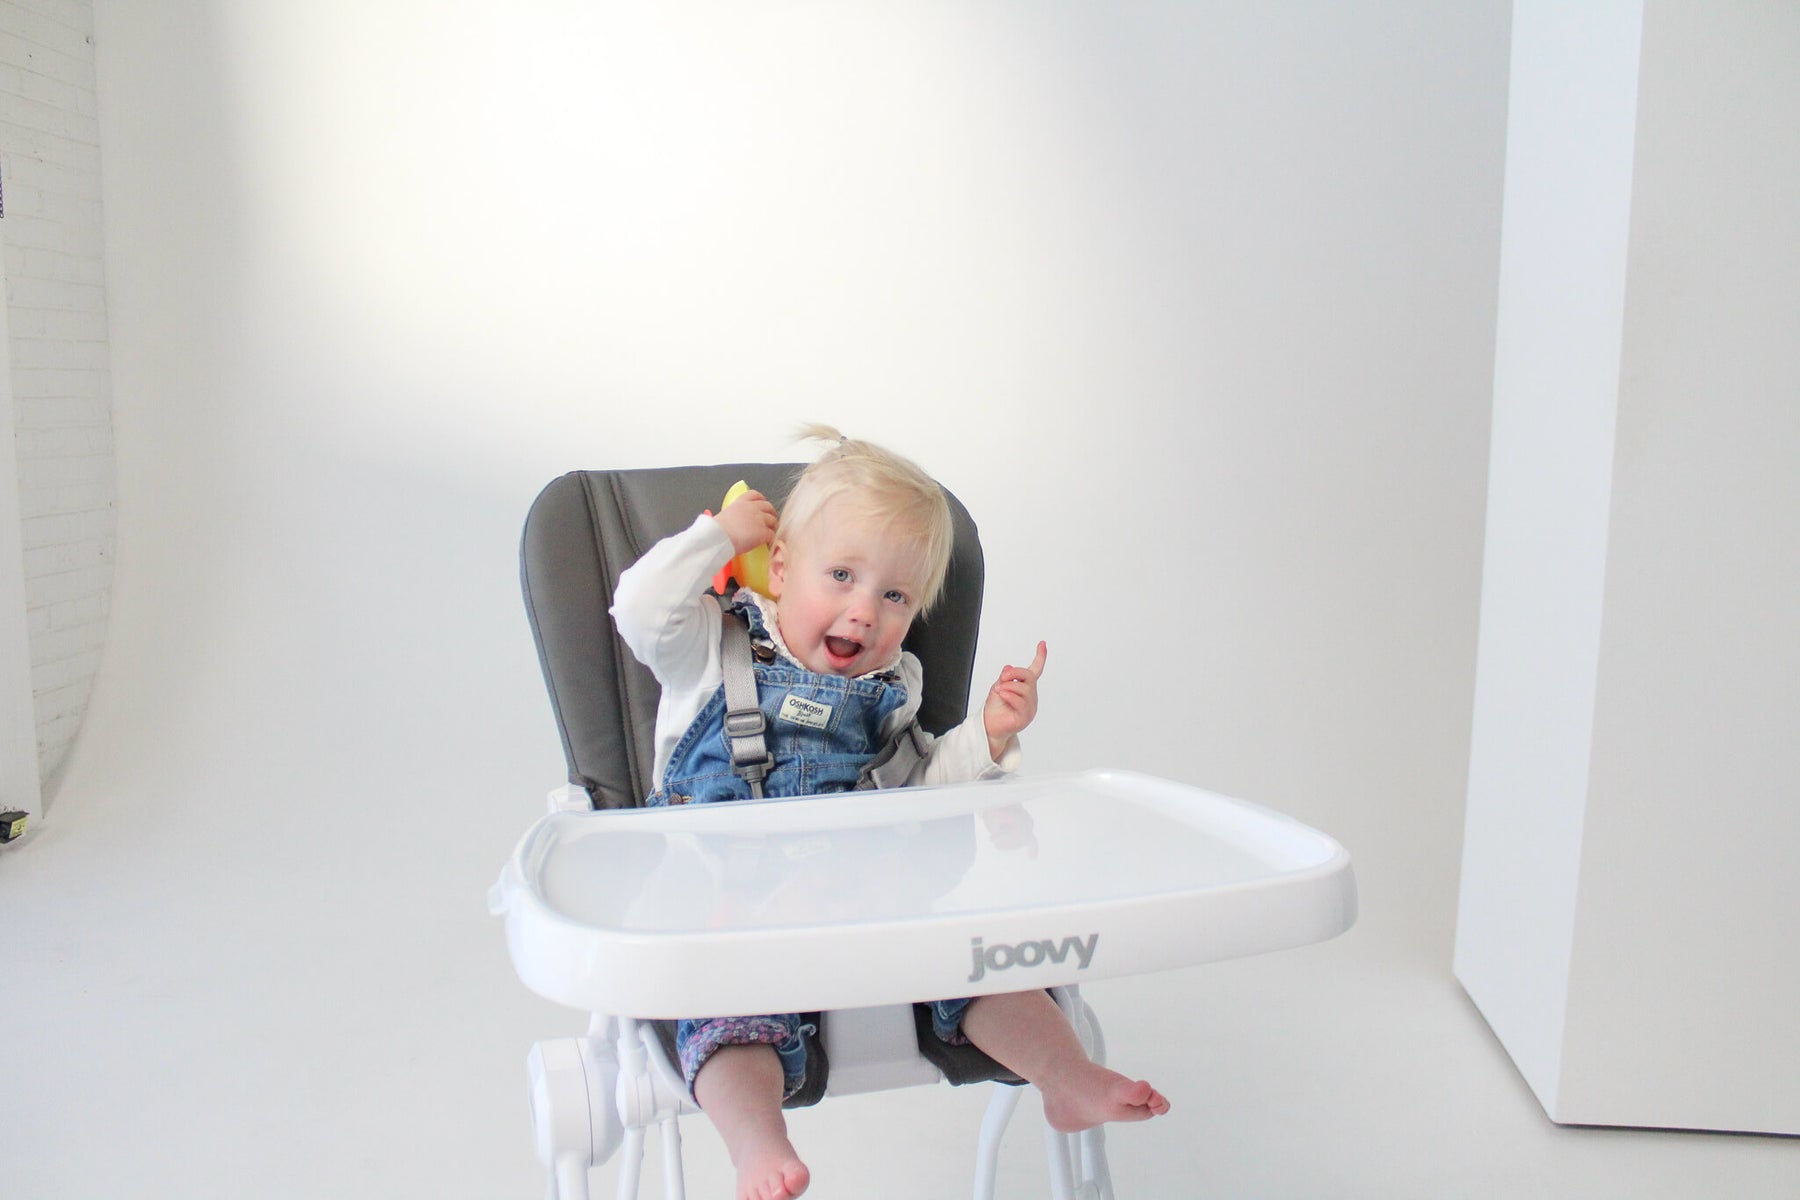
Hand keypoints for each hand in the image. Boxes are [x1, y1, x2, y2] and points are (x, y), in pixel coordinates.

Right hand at [712, 490, 776, 554]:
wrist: (718, 539)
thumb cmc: (716, 531)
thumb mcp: (723, 517)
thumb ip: (732, 516)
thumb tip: (732, 523)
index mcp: (740, 503)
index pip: (755, 495)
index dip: (761, 500)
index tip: (762, 504)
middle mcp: (752, 508)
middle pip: (768, 507)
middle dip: (771, 514)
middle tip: (770, 522)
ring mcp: (759, 519)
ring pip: (773, 521)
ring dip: (772, 527)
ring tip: (770, 534)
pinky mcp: (763, 532)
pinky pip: (772, 535)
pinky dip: (771, 540)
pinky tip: (768, 544)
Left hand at [984, 640, 1046, 761]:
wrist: (989, 725)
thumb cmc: (994, 707)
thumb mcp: (998, 686)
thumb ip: (1005, 677)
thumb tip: (1008, 668)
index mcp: (1025, 687)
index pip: (1035, 670)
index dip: (1040, 656)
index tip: (1042, 644)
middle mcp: (1030, 696)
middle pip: (1029, 677)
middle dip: (1015, 673)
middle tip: (1002, 678)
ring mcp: (1030, 707)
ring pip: (1025, 689)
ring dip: (1009, 687)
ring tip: (1000, 691)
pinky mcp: (1026, 717)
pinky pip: (1021, 702)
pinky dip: (1009, 696)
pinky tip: (1002, 695)